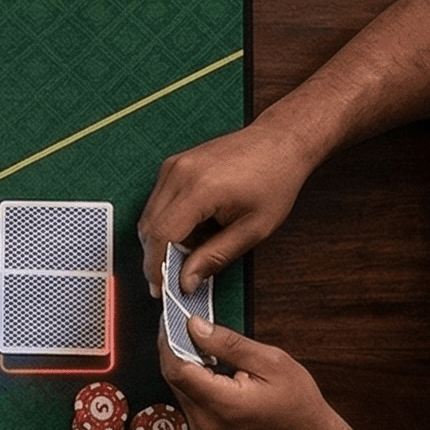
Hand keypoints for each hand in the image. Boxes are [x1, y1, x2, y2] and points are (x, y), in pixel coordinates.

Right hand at [136, 123, 314, 296]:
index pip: (161, 235)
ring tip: (198, 244)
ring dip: (165, 238)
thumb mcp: (253, 229)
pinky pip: (157, 202)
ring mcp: (173, 166)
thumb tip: (186, 281)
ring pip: (149, 216)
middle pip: (148, 227)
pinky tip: (196, 226)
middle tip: (179, 274)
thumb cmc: (274, 180)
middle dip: (158, 256)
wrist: (280, 141)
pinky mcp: (173, 165)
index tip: (161, 288)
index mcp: (199, 188)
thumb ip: (215, 257)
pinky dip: (169, 221)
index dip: (156, 266)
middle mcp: (178, 173)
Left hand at [160, 318, 343, 429]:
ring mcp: (202, 428)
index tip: (175, 317)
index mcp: (223, 404)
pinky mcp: (203, 428)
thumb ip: (228, 344)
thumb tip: (194, 326)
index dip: (171, 339)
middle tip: (184, 321)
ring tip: (198, 338)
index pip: (177, 368)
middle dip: (174, 346)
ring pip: (176, 385)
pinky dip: (191, 375)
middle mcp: (205, 420)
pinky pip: (186, 395)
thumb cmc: (298, 403)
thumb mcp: (271, 362)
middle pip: (172, 376)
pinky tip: (205, 361)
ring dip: (181, 360)